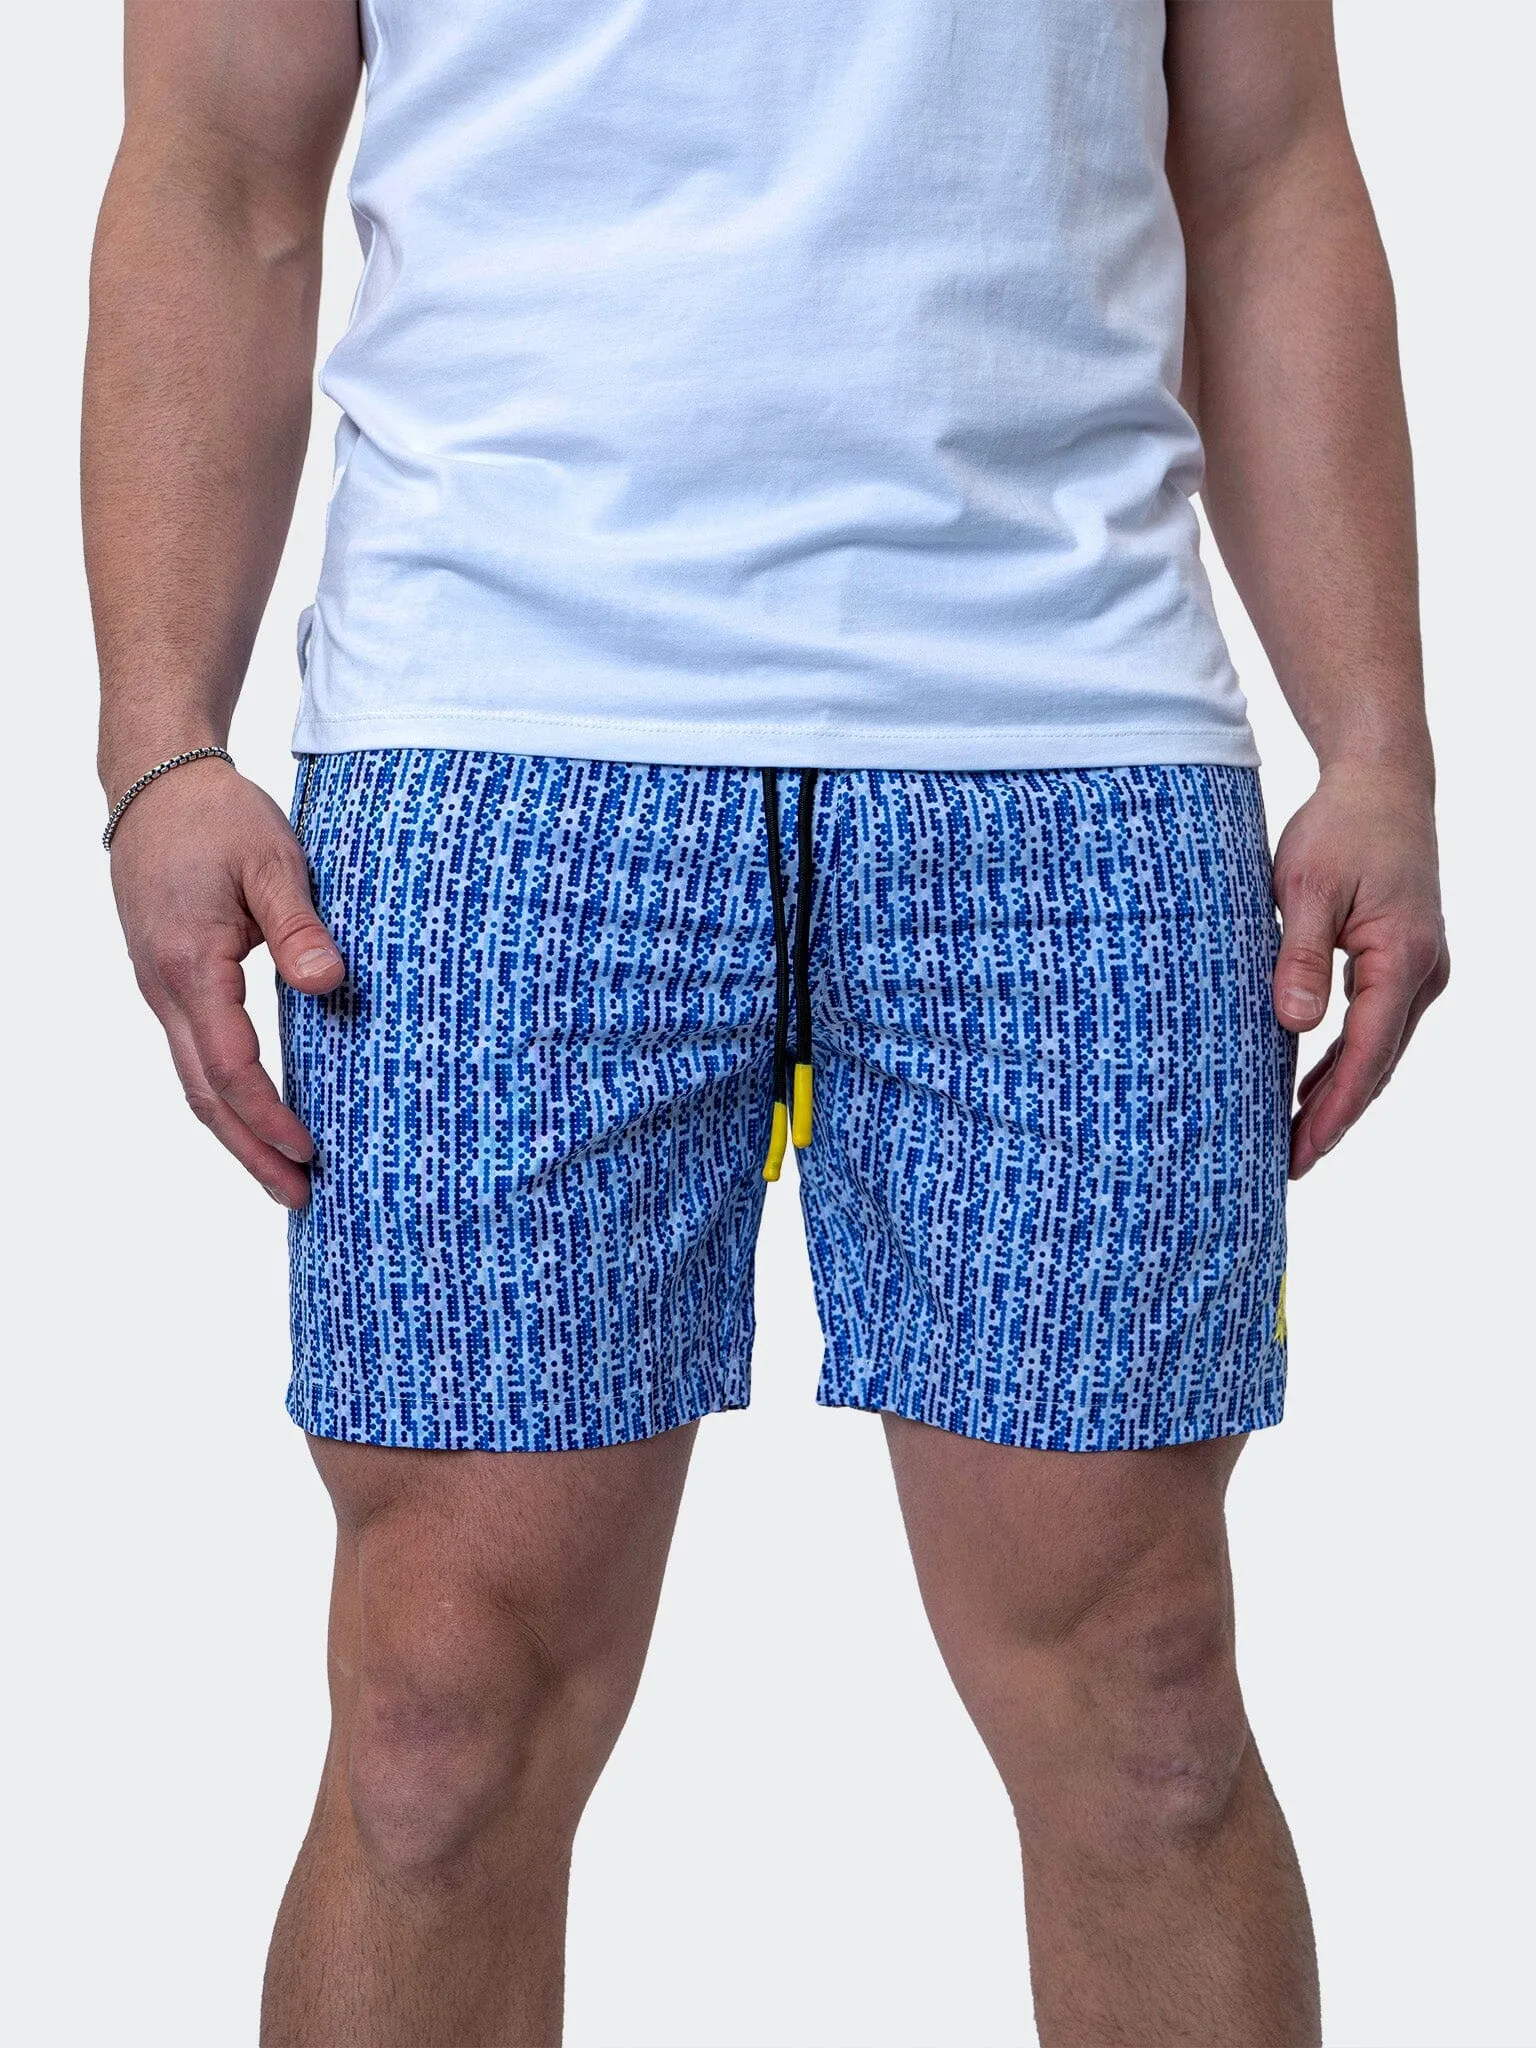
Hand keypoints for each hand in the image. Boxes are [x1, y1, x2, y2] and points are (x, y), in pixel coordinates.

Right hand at [108, 758, 344, 1206]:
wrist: (156, 784)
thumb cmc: (219, 817)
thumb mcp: (271, 860)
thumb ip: (299, 925)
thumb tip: (328, 983)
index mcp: (190, 966)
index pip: (231, 1066)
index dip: (270, 1115)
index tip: (311, 1150)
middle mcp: (165, 989)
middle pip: (204, 1094)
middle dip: (252, 1152)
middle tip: (301, 1197)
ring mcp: (160, 989)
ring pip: (194, 1082)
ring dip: (237, 1133)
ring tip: (284, 1175)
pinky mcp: (169, 982)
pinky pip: (194, 1056)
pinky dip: (225, 1097)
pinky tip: (257, 1116)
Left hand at [1271, 761, 1448, 1177]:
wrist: (1382, 781)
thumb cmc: (1340, 827)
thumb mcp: (1304, 888)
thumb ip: (1300, 958)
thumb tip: (1294, 1027)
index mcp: (1401, 958)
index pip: (1366, 1055)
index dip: (1332, 1110)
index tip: (1299, 1151)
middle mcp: (1422, 972)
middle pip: (1377, 1065)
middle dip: (1333, 1119)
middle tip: (1287, 1167)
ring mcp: (1420, 968)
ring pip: (1379, 1051)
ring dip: (1340, 1095)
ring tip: (1294, 1141)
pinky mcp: (1405, 960)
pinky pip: (1376, 1026)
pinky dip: (1347, 1061)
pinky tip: (1311, 1088)